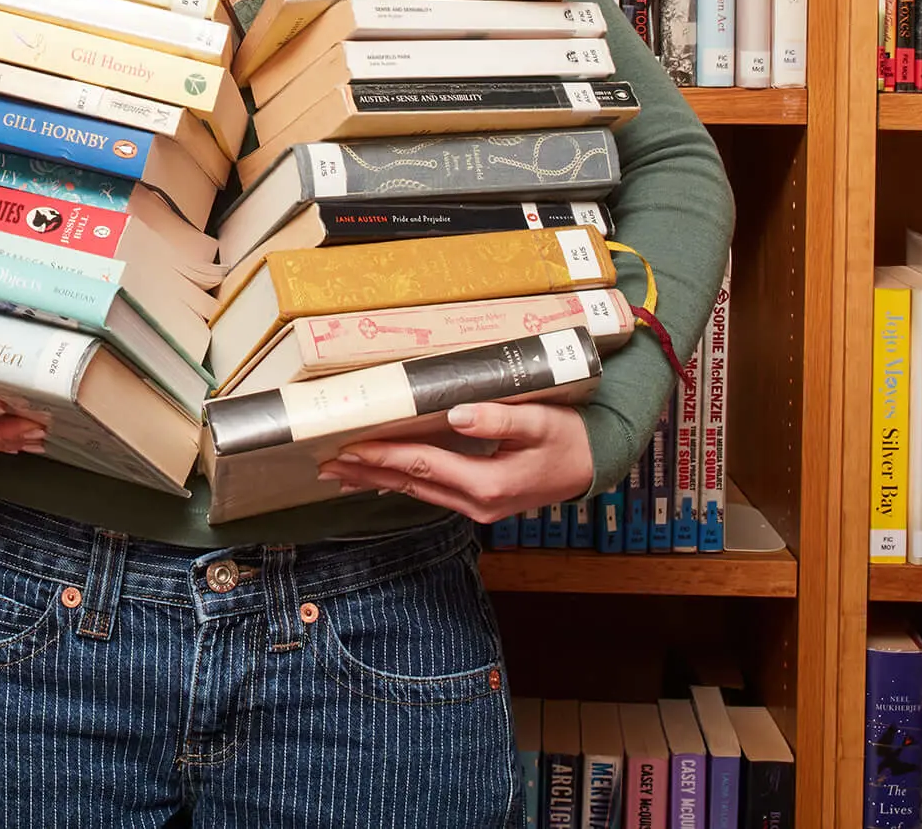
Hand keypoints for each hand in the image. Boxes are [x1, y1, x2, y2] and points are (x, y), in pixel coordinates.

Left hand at [318, 402, 594, 524]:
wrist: (595, 464)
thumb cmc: (569, 437)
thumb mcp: (540, 421)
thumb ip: (499, 418)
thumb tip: (458, 413)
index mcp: (488, 484)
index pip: (424, 465)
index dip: (385, 454)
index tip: (351, 446)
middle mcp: (477, 503)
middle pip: (411, 484)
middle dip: (367, 472)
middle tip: (326, 465)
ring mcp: (478, 508)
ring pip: (417, 492)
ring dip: (377, 480)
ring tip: (341, 474)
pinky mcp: (480, 503)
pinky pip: (431, 493)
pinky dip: (402, 483)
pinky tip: (381, 481)